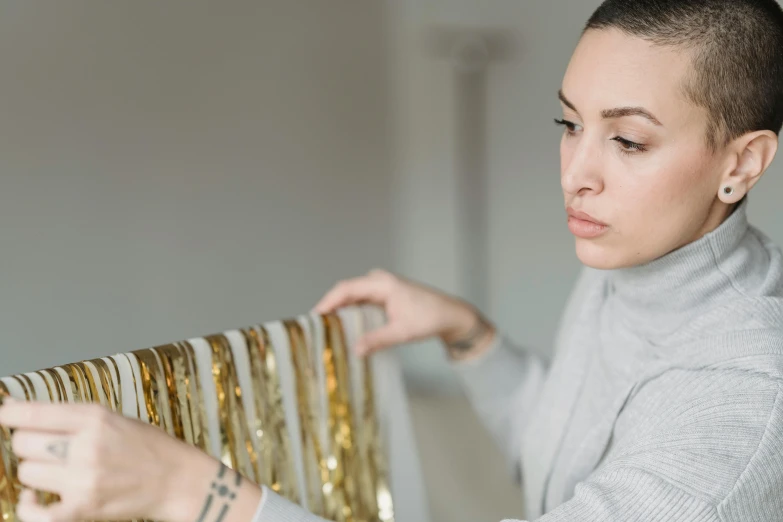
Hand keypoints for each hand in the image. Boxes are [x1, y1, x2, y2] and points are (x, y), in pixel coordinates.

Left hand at [0, 399, 261, 521]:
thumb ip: (68, 417)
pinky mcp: (84, 508)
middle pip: (22, 444)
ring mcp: (84, 478)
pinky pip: (34, 512)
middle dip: (28, 445)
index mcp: (94, 417)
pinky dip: (29, 506)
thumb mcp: (112, 419)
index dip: (9, 415)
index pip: (30, 414)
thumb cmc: (146, 447)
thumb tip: (15, 411)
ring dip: (35, 473)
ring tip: (56, 471)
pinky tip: (35, 498)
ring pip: (26, 473)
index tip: (3, 416)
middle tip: (46, 448)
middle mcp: (87, 445)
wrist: (177, 480)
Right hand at [315, 269, 493, 355]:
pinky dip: (350, 311)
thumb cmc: (429, 318)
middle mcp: (379, 281)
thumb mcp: (402, 332)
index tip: (314, 317)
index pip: (346, 289)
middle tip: (315, 327)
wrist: (450, 315)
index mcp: (382, 283)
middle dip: (330, 307)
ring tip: (325, 327)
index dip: (327, 302)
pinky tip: (344, 325)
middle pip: (346, 291)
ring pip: (352, 296)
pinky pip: (361, 301)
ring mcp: (381, 287)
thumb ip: (377, 340)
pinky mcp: (384, 295)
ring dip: (339, 310)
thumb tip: (355, 350)